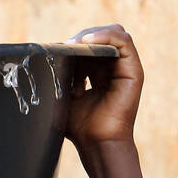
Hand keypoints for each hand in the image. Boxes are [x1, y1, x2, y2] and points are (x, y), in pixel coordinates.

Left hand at [65, 24, 142, 150]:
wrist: (95, 143)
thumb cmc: (79, 126)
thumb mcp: (64, 95)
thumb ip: (59, 76)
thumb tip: (44, 58)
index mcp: (97, 73)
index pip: (88, 46)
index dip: (73, 45)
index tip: (57, 52)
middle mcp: (112, 68)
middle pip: (99, 37)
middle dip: (80, 40)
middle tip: (65, 48)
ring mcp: (124, 68)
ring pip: (112, 34)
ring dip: (90, 36)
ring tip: (75, 46)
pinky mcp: (133, 70)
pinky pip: (123, 40)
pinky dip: (105, 36)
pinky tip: (88, 42)